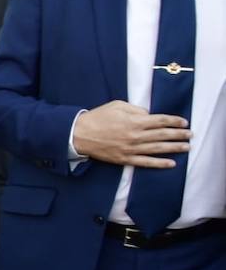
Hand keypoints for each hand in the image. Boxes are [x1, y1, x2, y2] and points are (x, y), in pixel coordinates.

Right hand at [72, 100, 190, 168]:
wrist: (79, 134)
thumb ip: (136, 109)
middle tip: (190, 135)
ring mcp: (131, 149)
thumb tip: (149, 115)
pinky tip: (171, 163)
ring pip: (158, 149)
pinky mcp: (125, 159)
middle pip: (163, 135)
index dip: (174, 121)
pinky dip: (159, 163)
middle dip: (179, 134)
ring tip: (186, 147)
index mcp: (135, 121)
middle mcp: (136, 136)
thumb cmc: (98, 117)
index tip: (184, 122)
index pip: (161, 120)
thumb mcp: (117, 105)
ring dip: (174, 148)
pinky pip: (146, 162)